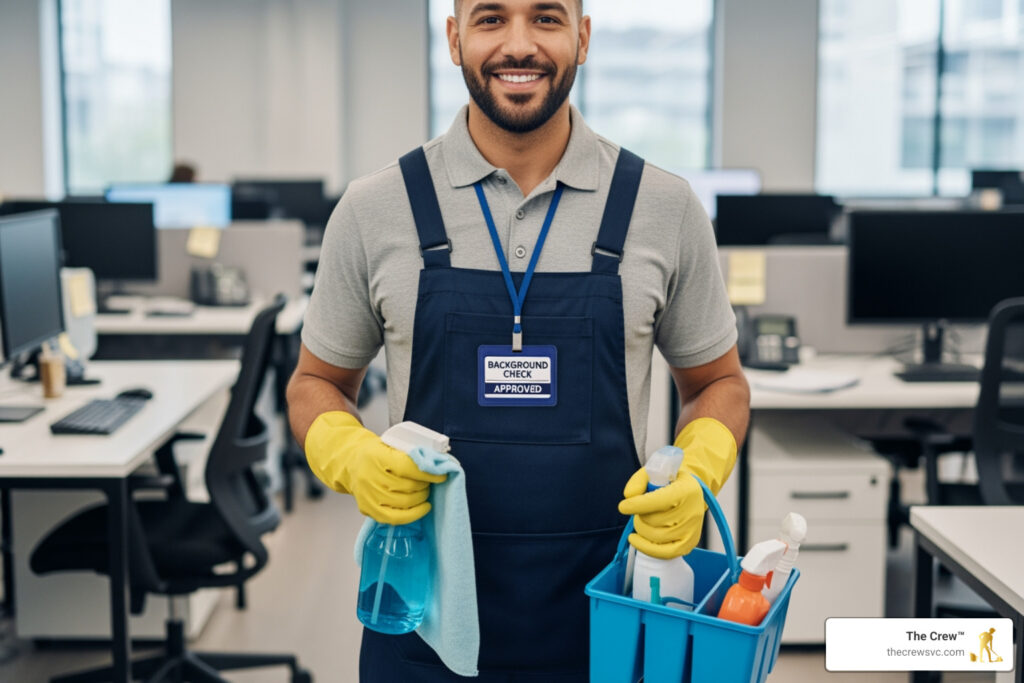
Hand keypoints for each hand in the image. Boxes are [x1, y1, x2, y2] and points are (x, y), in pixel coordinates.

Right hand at [304, 412, 445, 524]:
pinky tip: (423, 508)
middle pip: (408, 487)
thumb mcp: (391, 444)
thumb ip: (411, 453)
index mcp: (377, 456)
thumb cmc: (375, 453)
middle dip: (425, 485)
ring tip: (424, 491)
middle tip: (430, 481)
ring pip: (405, 502)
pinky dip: (413, 514)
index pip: (408, 467)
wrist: (350, 462)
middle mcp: (371, 477)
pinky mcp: (368, 508)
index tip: (441, 474)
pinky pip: (395, 518)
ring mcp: (368, 495)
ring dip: (421, 497)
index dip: (428, 472)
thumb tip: (437, 463)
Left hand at [618, 417, 737, 558]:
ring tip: (643, 519)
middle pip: (654, 521)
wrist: (691, 492)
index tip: (623, 506)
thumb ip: (639, 481)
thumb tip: (629, 496)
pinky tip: (635, 539)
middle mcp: (692, 512)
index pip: (659, 501)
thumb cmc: (669, 482)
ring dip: (641, 528)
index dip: (638, 505)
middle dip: (640, 515)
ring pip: (655, 536)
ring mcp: (692, 530)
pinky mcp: (689, 544)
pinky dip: (646, 548)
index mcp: (686, 491)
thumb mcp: (655, 473)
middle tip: (641, 509)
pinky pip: (664, 553)